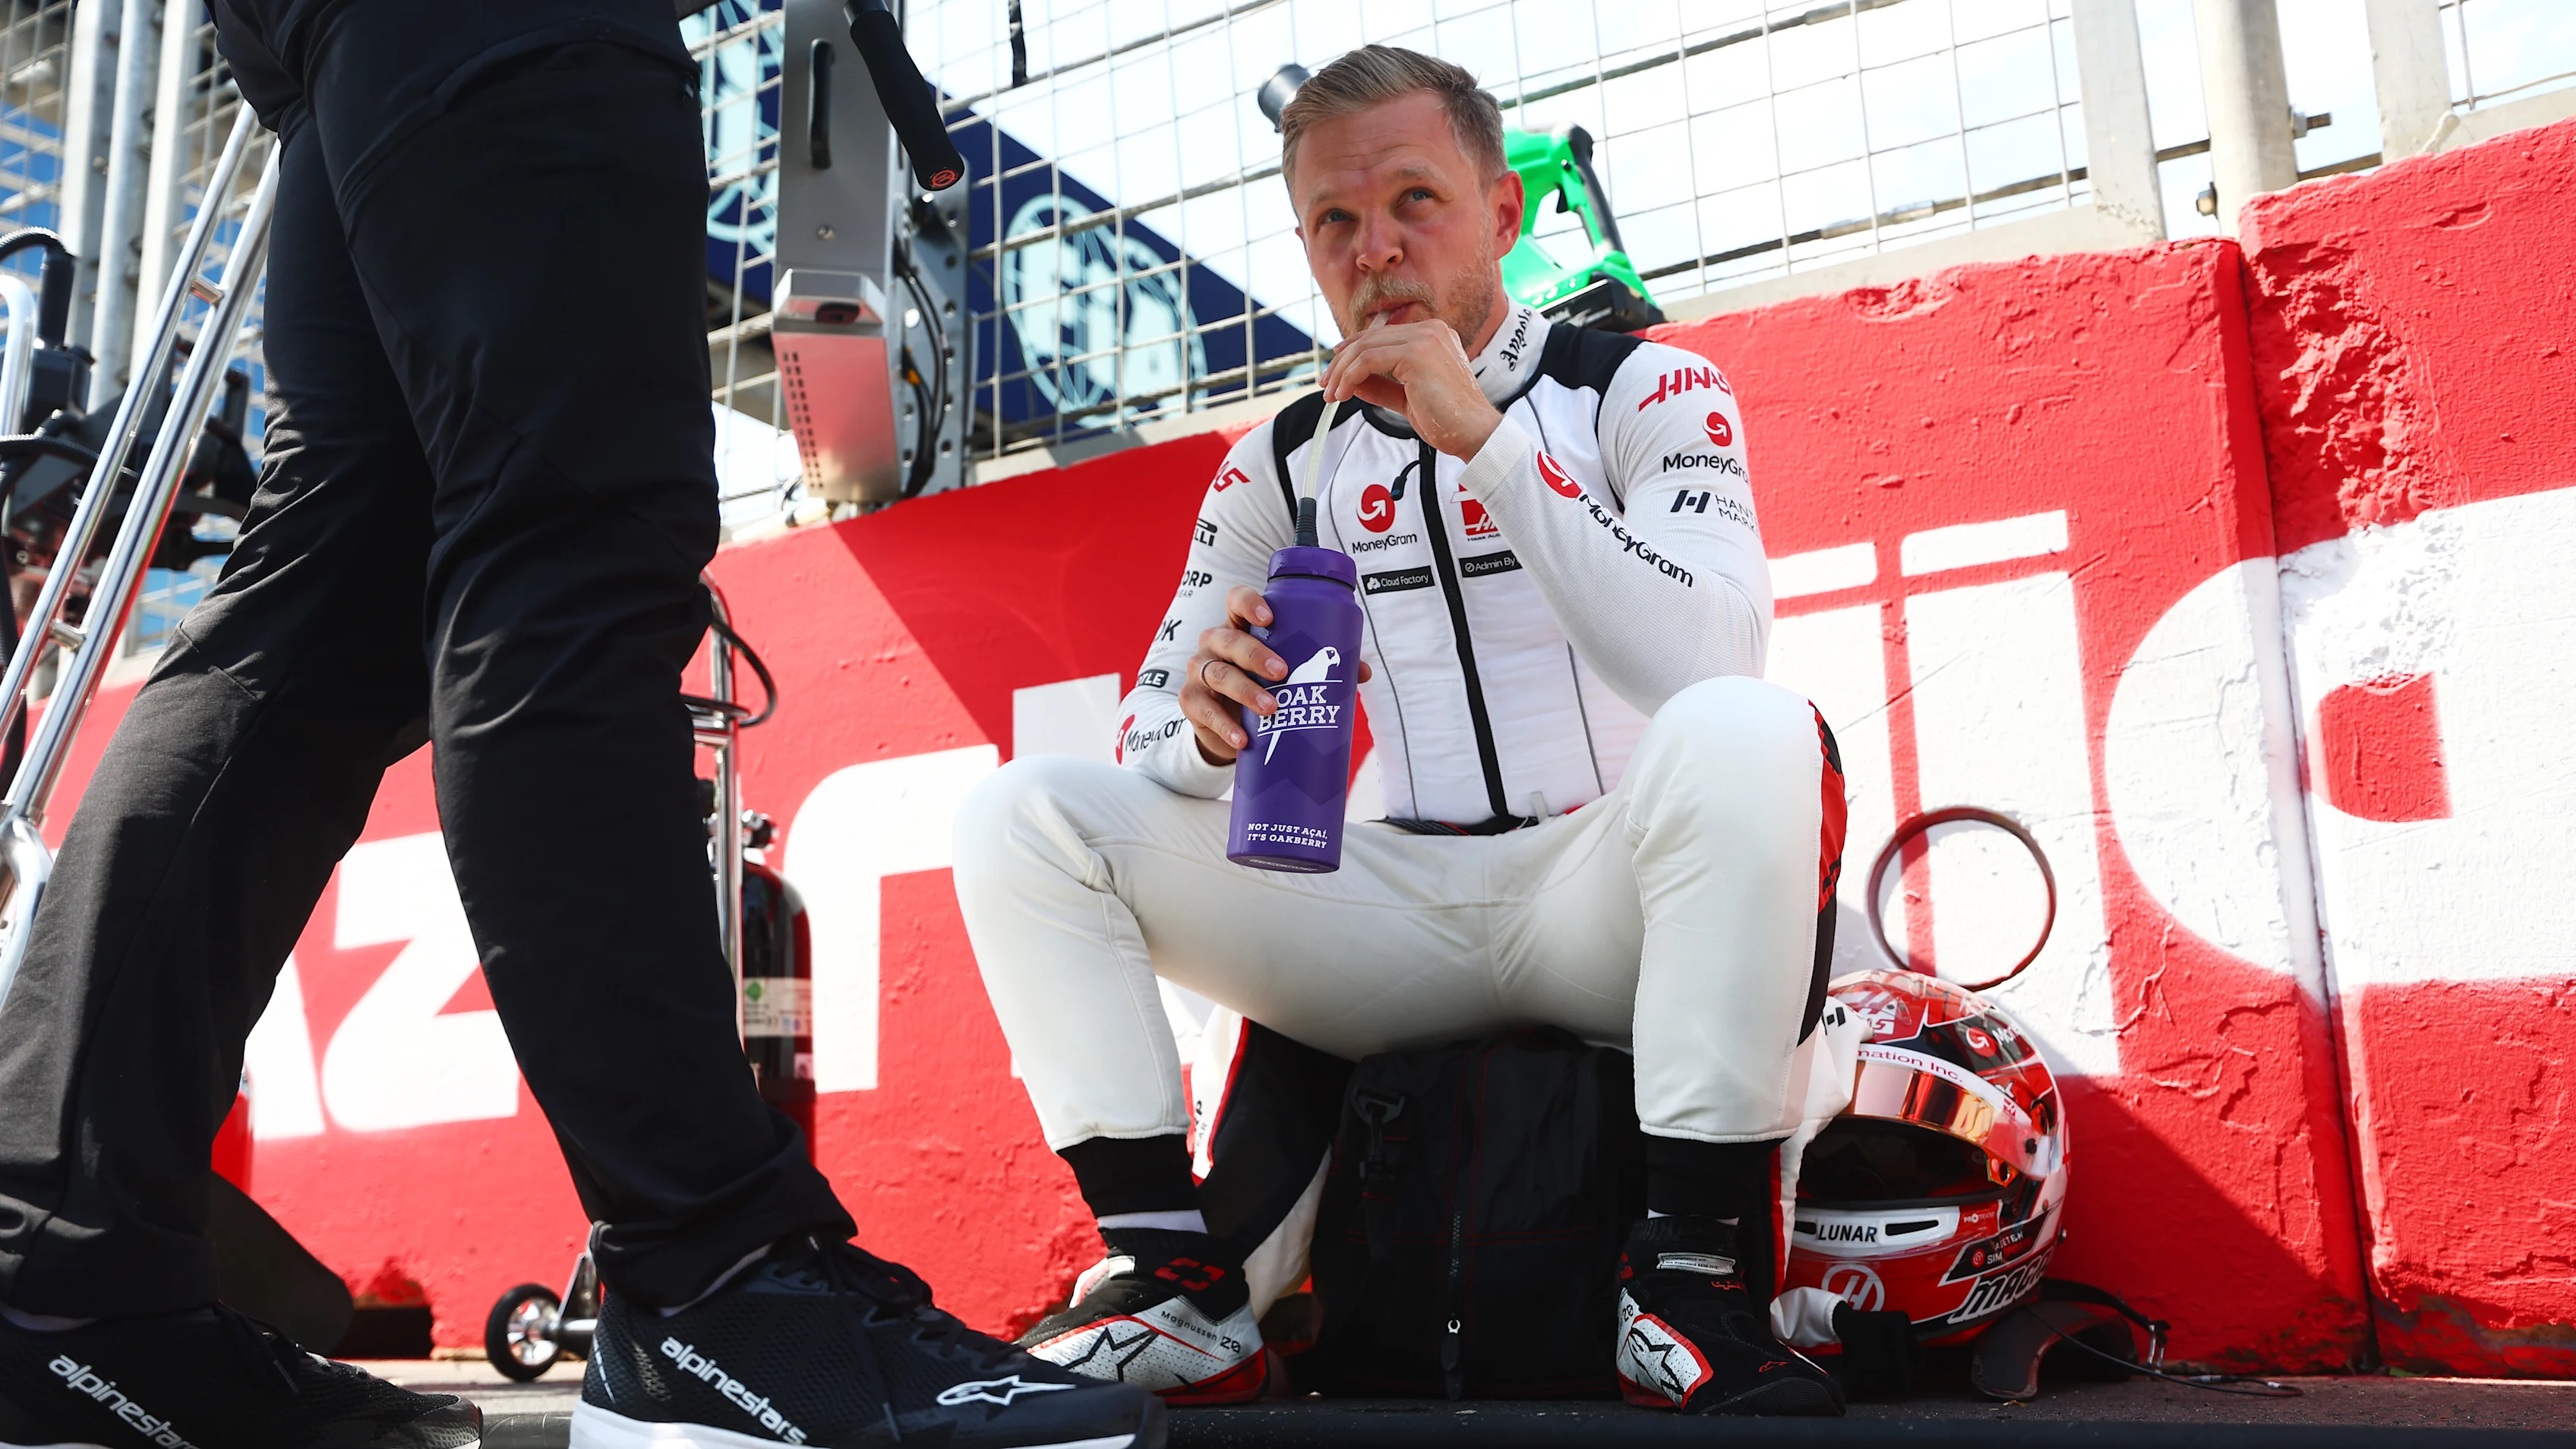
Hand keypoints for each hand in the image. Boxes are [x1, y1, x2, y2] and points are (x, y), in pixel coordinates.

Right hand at [1183, 585, 1371, 764]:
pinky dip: (1224, 726)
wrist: (1230, 725)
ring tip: (1271, 708)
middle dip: (1255, 654)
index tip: (1270, 617)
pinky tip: (1242, 738)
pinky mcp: (1191, 701)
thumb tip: (1363, 672)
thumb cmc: (1262, 685)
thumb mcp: (1287, 672)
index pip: (1236, 601)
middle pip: (1229, 639)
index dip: (1250, 603)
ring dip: (1246, 691)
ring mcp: (1200, 671)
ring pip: (1219, 674)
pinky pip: (1204, 711)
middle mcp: (1215, 643)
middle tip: (1283, 672)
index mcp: (1240, 626)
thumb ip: (1321, 665)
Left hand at [1320, 318, 1503, 461]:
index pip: (1381, 336)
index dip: (1353, 351)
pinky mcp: (1416, 353)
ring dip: (1342, 372)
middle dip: (1341, 363)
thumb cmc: (1448, 419)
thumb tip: (1353, 382)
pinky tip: (1344, 394)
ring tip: (1332, 395)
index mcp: (1432, 335)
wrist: (1473, 433)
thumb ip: (1381, 386)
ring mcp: (1424, 338)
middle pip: (1370, 338)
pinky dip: (1350, 377)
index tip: (1335, 371)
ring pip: (1365, 347)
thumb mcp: (1407, 397)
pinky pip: (1369, 360)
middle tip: (1326, 385)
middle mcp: (1430, 329)